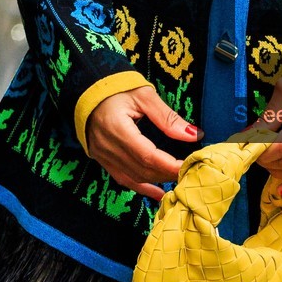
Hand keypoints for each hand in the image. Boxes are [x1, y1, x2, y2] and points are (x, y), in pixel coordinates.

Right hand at [85, 84, 198, 202]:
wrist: (89, 92)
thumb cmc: (116, 89)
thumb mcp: (144, 96)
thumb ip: (167, 117)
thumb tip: (193, 134)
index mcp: (116, 128)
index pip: (147, 155)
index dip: (169, 165)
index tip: (189, 165)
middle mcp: (107, 146)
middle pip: (142, 169)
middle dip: (167, 173)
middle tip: (188, 170)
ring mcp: (102, 155)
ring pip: (134, 177)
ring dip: (157, 180)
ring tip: (177, 178)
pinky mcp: (103, 160)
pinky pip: (124, 179)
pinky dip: (143, 188)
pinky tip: (159, 193)